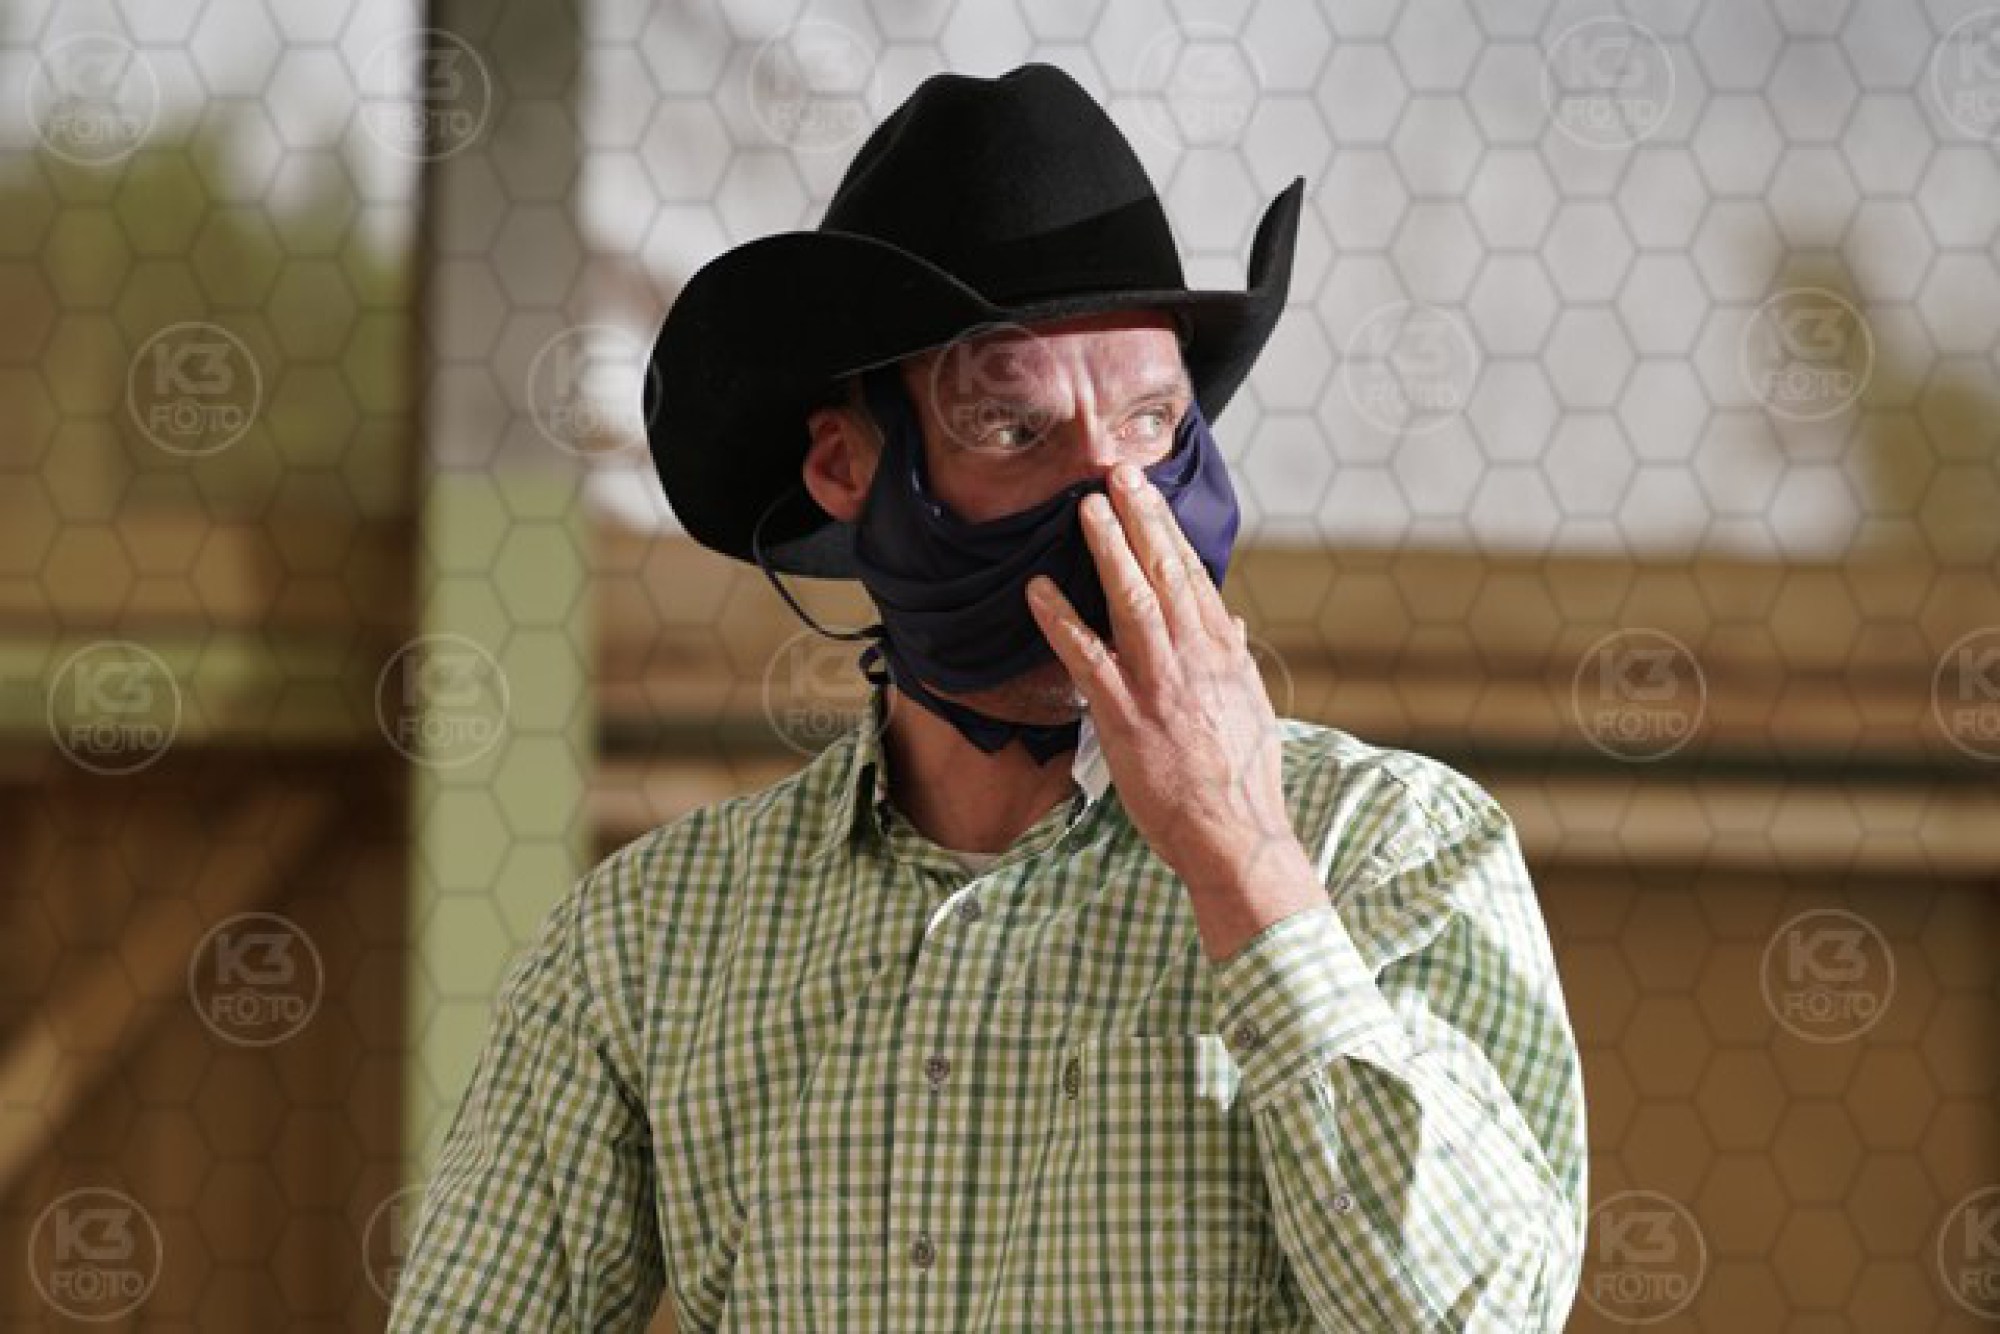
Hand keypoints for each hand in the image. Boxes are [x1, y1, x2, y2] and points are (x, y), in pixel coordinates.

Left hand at [1025, 463, 1303, 897]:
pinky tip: (1037, 591)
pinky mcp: (1125, 714)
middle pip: (1164, 572)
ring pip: (1132, 600)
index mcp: (1221, 652)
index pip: (1191, 575)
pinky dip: (1062, 620)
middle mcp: (1193, 657)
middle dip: (1140, 518)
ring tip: (1085, 508)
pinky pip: (1087, 657)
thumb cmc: (1242, 779)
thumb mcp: (1250, 707)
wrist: (1236, 834)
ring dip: (1108, 549)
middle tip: (1116, 473)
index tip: (1147, 493)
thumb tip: (1223, 618)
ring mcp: (1158, 682)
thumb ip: (1232, 657)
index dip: (1166, 529)